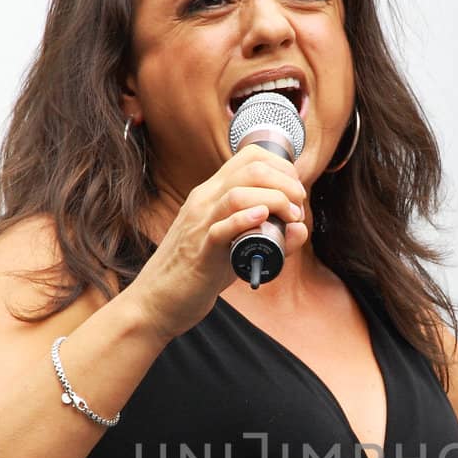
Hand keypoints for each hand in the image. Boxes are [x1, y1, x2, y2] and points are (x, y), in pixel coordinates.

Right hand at [129, 145, 309, 339]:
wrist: (158, 300)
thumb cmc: (198, 272)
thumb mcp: (235, 247)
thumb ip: (268, 236)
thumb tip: (300, 227)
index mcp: (212, 193)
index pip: (250, 157)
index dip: (283, 168)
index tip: (295, 192)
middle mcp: (205, 201)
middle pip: (251, 169)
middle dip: (286, 182)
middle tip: (298, 206)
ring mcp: (200, 223)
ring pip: (238, 194)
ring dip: (275, 200)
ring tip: (290, 216)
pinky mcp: (200, 251)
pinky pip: (221, 227)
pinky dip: (245, 220)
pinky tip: (263, 219)